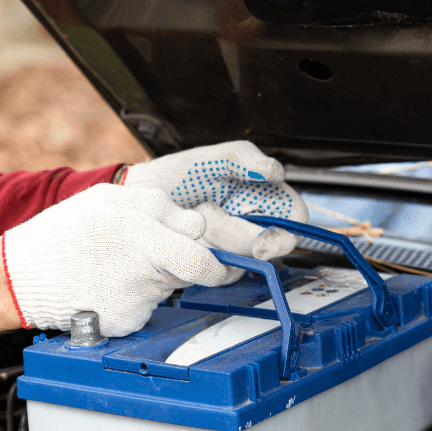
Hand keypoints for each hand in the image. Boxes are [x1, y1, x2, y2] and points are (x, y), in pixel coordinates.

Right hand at [0, 184, 226, 336]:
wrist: (20, 279)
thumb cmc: (62, 234)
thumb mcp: (108, 199)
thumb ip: (159, 207)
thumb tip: (196, 224)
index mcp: (143, 238)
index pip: (203, 262)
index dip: (214, 261)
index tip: (215, 259)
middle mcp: (143, 277)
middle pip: (190, 275)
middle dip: (183, 263)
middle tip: (155, 253)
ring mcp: (134, 305)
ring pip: (166, 288)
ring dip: (154, 276)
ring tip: (115, 265)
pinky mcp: (124, 325)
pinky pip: (145, 307)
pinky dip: (134, 296)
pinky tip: (107, 285)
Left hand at [121, 141, 307, 280]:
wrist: (138, 196)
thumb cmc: (176, 176)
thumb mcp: (209, 159)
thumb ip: (242, 158)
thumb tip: (274, 171)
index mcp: (262, 198)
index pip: (293, 219)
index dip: (286, 233)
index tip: (264, 242)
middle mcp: (251, 226)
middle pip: (268, 247)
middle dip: (236, 234)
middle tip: (208, 214)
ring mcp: (230, 249)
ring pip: (239, 260)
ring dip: (212, 239)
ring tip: (190, 215)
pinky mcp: (209, 267)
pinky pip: (214, 273)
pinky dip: (196, 254)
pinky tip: (181, 234)